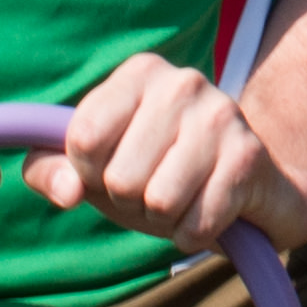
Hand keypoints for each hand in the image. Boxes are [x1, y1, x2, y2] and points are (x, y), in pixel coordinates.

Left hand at [34, 55, 306, 251]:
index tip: (111, 169)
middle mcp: (183, 82)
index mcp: (140, 72)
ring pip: (159, 202)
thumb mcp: (97, 168)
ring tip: (183, 199)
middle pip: (119, 178)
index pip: (82, 139)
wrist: (255, 186)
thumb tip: (66, 191)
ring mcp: (222, 116)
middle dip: (131, 202)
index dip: (88, 173)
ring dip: (165, 220)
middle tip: (156, 188)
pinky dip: (195, 234)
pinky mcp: (249, 157)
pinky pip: (197, 224)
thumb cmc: (160, 172)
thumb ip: (51, 171)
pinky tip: (209, 214)